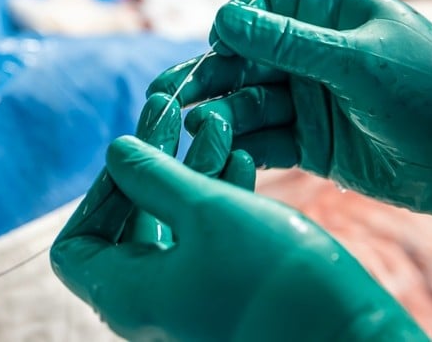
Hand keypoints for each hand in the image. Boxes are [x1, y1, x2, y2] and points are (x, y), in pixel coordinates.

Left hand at [51, 135, 426, 341]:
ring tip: (219, 125)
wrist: (355, 338)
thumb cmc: (275, 278)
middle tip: (174, 111)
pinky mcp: (231, 296)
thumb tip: (114, 150)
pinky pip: (209, 243)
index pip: (76, 243)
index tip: (134, 151)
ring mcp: (192, 302)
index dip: (97, 193)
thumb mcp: (205, 210)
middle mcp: (150, 305)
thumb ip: (151, 175)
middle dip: (153, 165)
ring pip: (175, 228)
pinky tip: (243, 160)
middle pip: (128, 226)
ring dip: (192, 173)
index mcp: (124, 294)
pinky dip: (219, 200)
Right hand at [148, 0, 431, 235]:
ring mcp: (308, 100)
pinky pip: (264, 141)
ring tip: (182, 129)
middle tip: (165, 98)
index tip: (218, 47)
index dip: (231, 27)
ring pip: (245, 102)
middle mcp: (311, 56)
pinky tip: (215, 155)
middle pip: (241, 60)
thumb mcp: (357, 61)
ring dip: (215, 114)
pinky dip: (240, 147)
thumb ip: (287, 43)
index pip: (259, 8)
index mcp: (326, 15)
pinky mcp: (310, 144)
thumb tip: (220, 18)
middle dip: (207, 77)